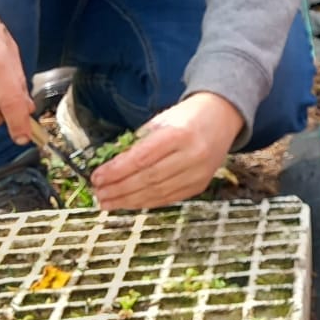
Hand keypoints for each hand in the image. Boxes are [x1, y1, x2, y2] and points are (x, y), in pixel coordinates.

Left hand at [92, 92, 245, 211]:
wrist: (223, 117)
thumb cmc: (187, 116)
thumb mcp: (162, 120)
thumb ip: (138, 143)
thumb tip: (109, 168)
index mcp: (180, 133)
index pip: (142, 158)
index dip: (116, 171)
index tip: (96, 177)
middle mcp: (192, 155)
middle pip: (148, 178)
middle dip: (119, 189)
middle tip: (98, 194)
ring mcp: (199, 173)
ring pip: (158, 193)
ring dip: (129, 200)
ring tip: (108, 202)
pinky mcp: (200, 185)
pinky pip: (169, 198)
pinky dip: (146, 202)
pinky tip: (129, 202)